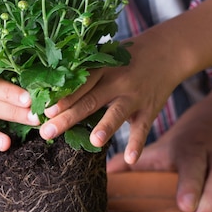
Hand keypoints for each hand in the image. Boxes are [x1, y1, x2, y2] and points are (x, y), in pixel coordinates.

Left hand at [41, 30, 179, 163]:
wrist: (167, 51)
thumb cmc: (126, 57)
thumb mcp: (106, 57)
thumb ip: (85, 73)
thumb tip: (52, 91)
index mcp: (101, 68)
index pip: (78, 85)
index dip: (62, 98)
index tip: (44, 111)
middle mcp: (116, 81)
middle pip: (90, 101)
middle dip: (68, 118)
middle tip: (47, 133)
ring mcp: (134, 96)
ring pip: (117, 113)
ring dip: (106, 127)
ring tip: (94, 141)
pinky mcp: (149, 109)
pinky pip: (142, 129)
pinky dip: (138, 144)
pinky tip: (130, 159)